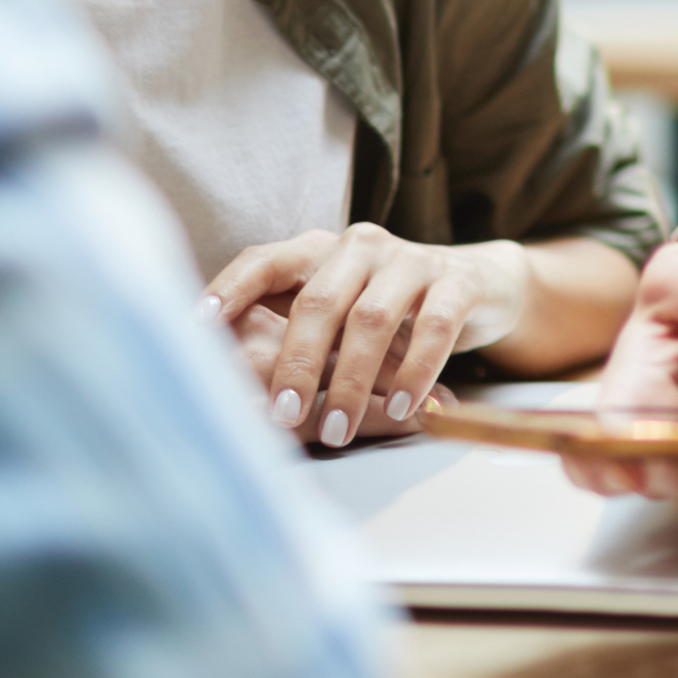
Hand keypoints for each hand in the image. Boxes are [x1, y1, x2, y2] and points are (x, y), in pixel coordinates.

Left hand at [205, 224, 517, 448]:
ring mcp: (411, 260)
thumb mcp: (340, 313)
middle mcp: (361, 246)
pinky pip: (433, 329)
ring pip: (371, 320)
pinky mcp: (457, 282)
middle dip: (296, 364)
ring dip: (352, 382)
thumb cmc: (389, 310)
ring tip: (338, 431)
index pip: (265, 260)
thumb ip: (296, 335)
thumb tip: (226, 386)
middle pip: (318, 301)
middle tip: (283, 416)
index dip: (230, 290)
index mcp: (321, 249)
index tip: (196, 327)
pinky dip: (414, 374)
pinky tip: (401, 410)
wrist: (480, 286)